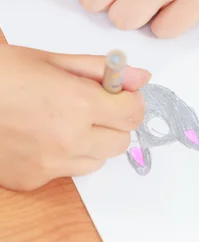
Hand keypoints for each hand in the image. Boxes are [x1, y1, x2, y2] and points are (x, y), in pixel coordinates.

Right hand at [0, 44, 148, 190]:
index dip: (130, 101)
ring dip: (92, 143)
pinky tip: (41, 137)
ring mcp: (49, 165)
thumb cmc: (6, 72)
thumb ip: (103, 70)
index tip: (119, 94)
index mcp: (79, 104)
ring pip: (97, 161)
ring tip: (63, 121)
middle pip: (120, 141)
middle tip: (91, 105)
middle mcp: (68, 140)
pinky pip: (66, 173)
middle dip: (113, 122)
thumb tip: (141, 77)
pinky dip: (64, 158)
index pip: (133, 114)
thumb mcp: (57, 61)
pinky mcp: (31, 180)